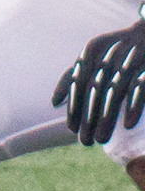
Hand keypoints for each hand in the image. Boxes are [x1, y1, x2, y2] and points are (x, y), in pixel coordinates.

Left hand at [53, 21, 144, 144]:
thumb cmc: (114, 49)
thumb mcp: (91, 56)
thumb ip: (70, 77)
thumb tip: (54, 102)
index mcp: (92, 51)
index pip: (77, 82)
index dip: (74, 106)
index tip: (71, 129)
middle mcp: (111, 52)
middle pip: (95, 91)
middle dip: (88, 119)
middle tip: (85, 141)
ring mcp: (132, 57)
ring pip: (116, 93)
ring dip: (108, 119)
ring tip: (101, 139)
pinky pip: (140, 87)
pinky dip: (134, 106)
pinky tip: (127, 125)